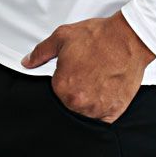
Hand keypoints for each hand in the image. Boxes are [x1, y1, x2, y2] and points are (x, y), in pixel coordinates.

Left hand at [20, 11, 155, 123]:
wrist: (128, 38)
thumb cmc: (98, 37)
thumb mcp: (63, 36)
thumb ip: (41, 52)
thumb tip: (27, 62)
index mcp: (62, 87)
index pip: (55, 91)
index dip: (64, 78)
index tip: (74, 70)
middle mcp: (78, 103)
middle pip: (69, 103)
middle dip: (76, 90)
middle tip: (88, 72)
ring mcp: (97, 110)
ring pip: (84, 112)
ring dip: (88, 101)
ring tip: (98, 79)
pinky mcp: (113, 113)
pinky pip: (101, 120)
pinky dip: (102, 109)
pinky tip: (106, 91)